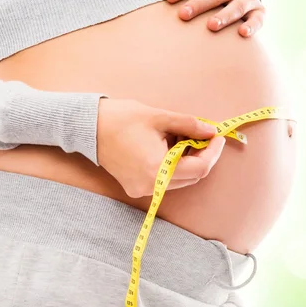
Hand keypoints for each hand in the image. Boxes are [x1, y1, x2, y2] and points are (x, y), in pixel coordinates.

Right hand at [96, 98, 225, 197]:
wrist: (88, 127)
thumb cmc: (122, 119)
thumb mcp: (161, 117)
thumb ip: (190, 126)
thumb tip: (212, 131)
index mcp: (157, 169)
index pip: (199, 168)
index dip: (213, 152)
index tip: (217, 136)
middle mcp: (151, 185)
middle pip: (192, 176)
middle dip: (203, 155)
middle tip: (205, 135)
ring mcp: (142, 189)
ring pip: (180, 180)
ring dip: (189, 161)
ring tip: (185, 137)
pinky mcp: (136, 187)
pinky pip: (165, 180)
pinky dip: (174, 165)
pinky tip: (170, 146)